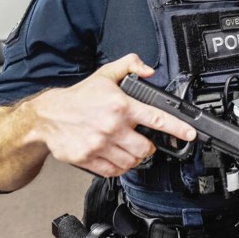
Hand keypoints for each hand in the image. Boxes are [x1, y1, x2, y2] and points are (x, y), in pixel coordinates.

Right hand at [29, 54, 196, 176]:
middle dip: (149, 146)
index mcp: (120, 105)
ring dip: (135, 157)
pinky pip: (114, 171)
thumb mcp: (105, 74)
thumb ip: (130, 66)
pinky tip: (116, 156)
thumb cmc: (78, 98)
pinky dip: (120, 166)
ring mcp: (100, 145)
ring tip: (128, 147)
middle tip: (143, 141)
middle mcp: (112, 126)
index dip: (178, 128)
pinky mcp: (89, 159)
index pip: (156, 118)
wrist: (48, 116)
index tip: (190, 134)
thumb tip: (149, 71)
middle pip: (146, 148)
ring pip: (132, 161)